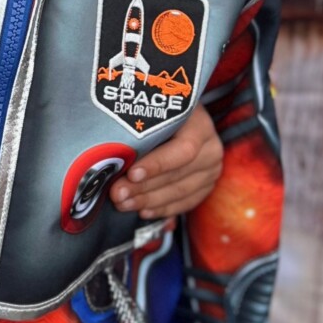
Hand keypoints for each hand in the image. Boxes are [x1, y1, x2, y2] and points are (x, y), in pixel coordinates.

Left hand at [109, 104, 221, 218]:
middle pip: (178, 174)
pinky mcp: (206, 185)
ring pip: (180, 191)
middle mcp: (210, 148)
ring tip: (123, 204)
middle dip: (143, 187)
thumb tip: (111, 155)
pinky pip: (185, 202)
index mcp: (199, 124)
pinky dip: (162, 209)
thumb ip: (138, 130)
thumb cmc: (157, 110)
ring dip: (148, 201)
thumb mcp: (150, 110)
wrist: (177, 115)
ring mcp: (211, 169)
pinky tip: (142, 211)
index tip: (131, 173)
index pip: (183, 149)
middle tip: (117, 194)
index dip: (157, 164)